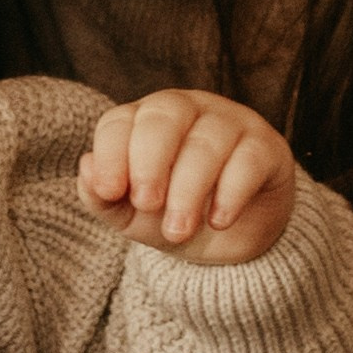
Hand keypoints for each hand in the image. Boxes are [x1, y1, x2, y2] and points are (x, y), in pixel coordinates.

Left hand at [78, 87, 294, 264]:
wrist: (231, 241)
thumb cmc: (171, 216)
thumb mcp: (130, 215)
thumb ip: (103, 197)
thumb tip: (86, 170)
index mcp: (144, 121)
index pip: (120, 120)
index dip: (111, 153)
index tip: (111, 191)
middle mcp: (188, 110)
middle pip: (165, 115)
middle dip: (151, 161)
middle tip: (147, 204)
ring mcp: (230, 123)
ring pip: (207, 141)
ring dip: (189, 189)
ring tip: (178, 229)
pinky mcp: (266, 147)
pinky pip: (249, 159)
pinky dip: (230, 193)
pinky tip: (218, 220)